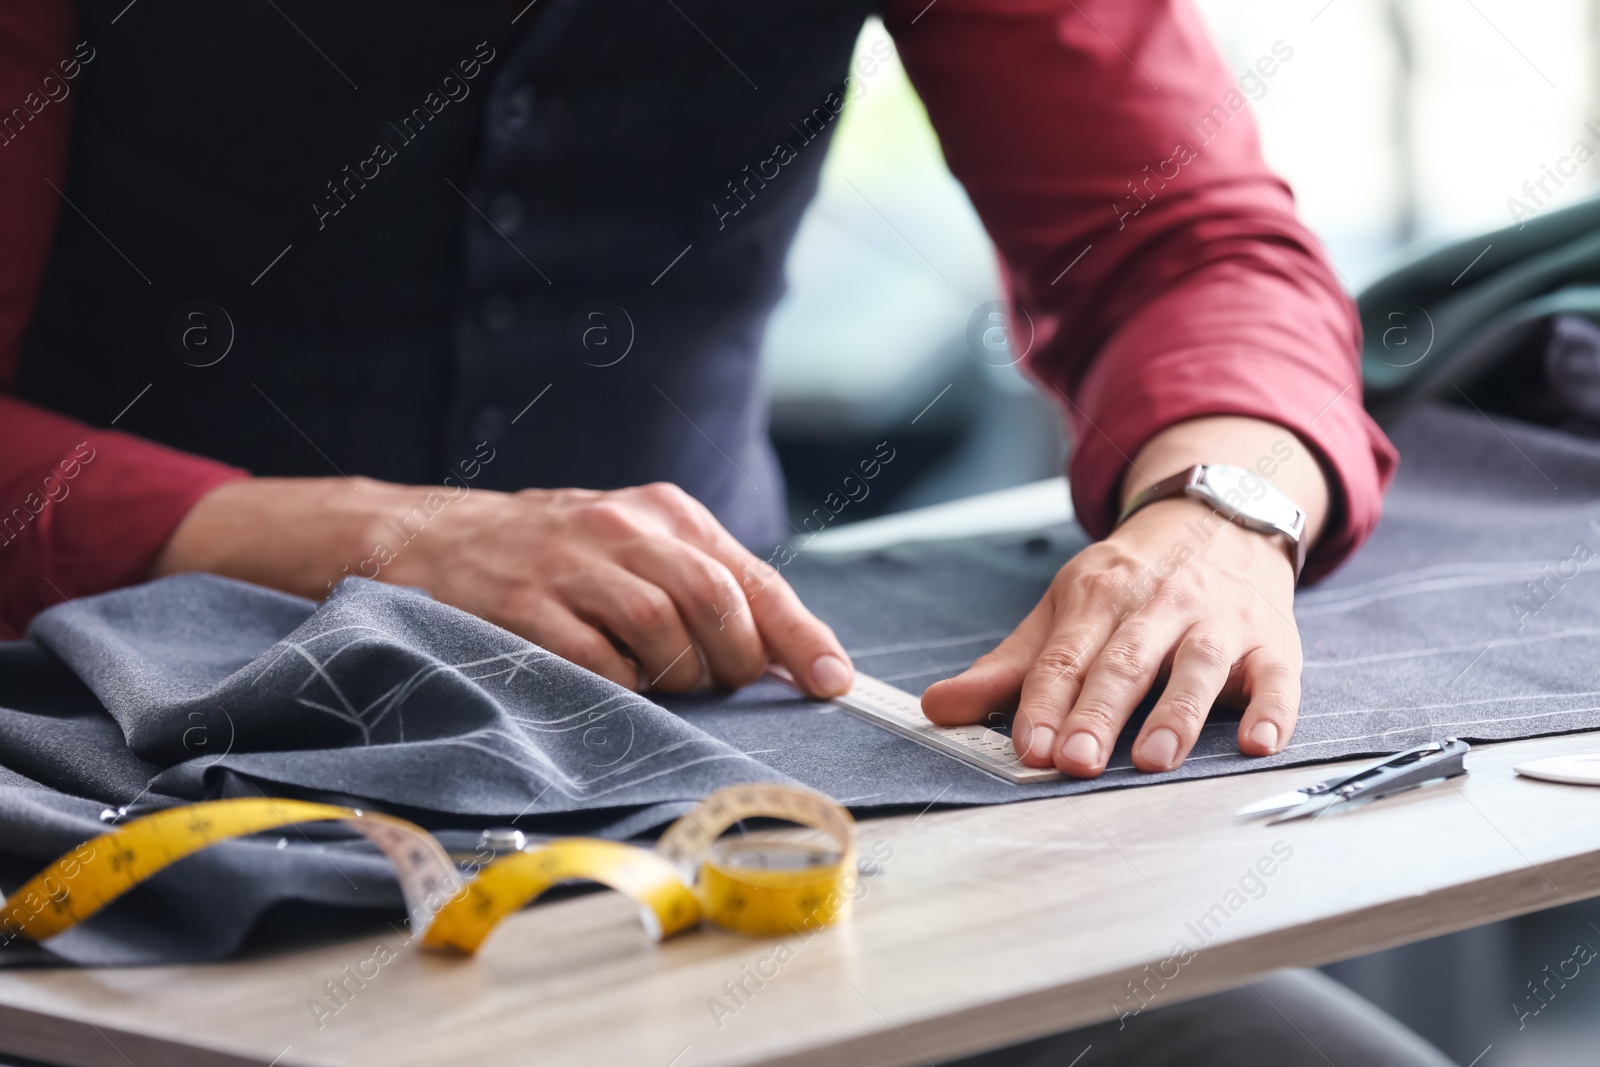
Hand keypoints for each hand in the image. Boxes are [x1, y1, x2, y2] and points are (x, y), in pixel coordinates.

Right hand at [153, 477, 853, 697]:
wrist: (423, 538)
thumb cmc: (548, 558)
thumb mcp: (630, 549)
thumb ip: (701, 588)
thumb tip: (783, 656)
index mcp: (663, 513)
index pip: (754, 577)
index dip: (800, 636)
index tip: (832, 682)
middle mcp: (622, 528)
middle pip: (718, 604)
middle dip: (735, 662)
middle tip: (719, 686)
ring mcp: (570, 565)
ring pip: (664, 633)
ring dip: (678, 678)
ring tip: (659, 683)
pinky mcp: (523, 607)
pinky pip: (597, 663)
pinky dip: (619, 688)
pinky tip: (609, 685)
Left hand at [920, 416, 1329, 776]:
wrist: (1219, 519)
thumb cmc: (1132, 583)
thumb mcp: (1064, 610)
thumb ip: (1007, 668)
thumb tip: (937, 707)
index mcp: (1097, 595)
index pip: (1065, 656)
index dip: (1045, 703)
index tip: (1029, 747)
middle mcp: (1158, 604)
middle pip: (1124, 662)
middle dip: (1098, 713)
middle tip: (1076, 761)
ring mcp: (1220, 620)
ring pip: (1198, 667)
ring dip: (1177, 714)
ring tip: (1153, 759)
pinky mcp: (1273, 641)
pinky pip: (1278, 678)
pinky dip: (1273, 711)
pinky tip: (1259, 743)